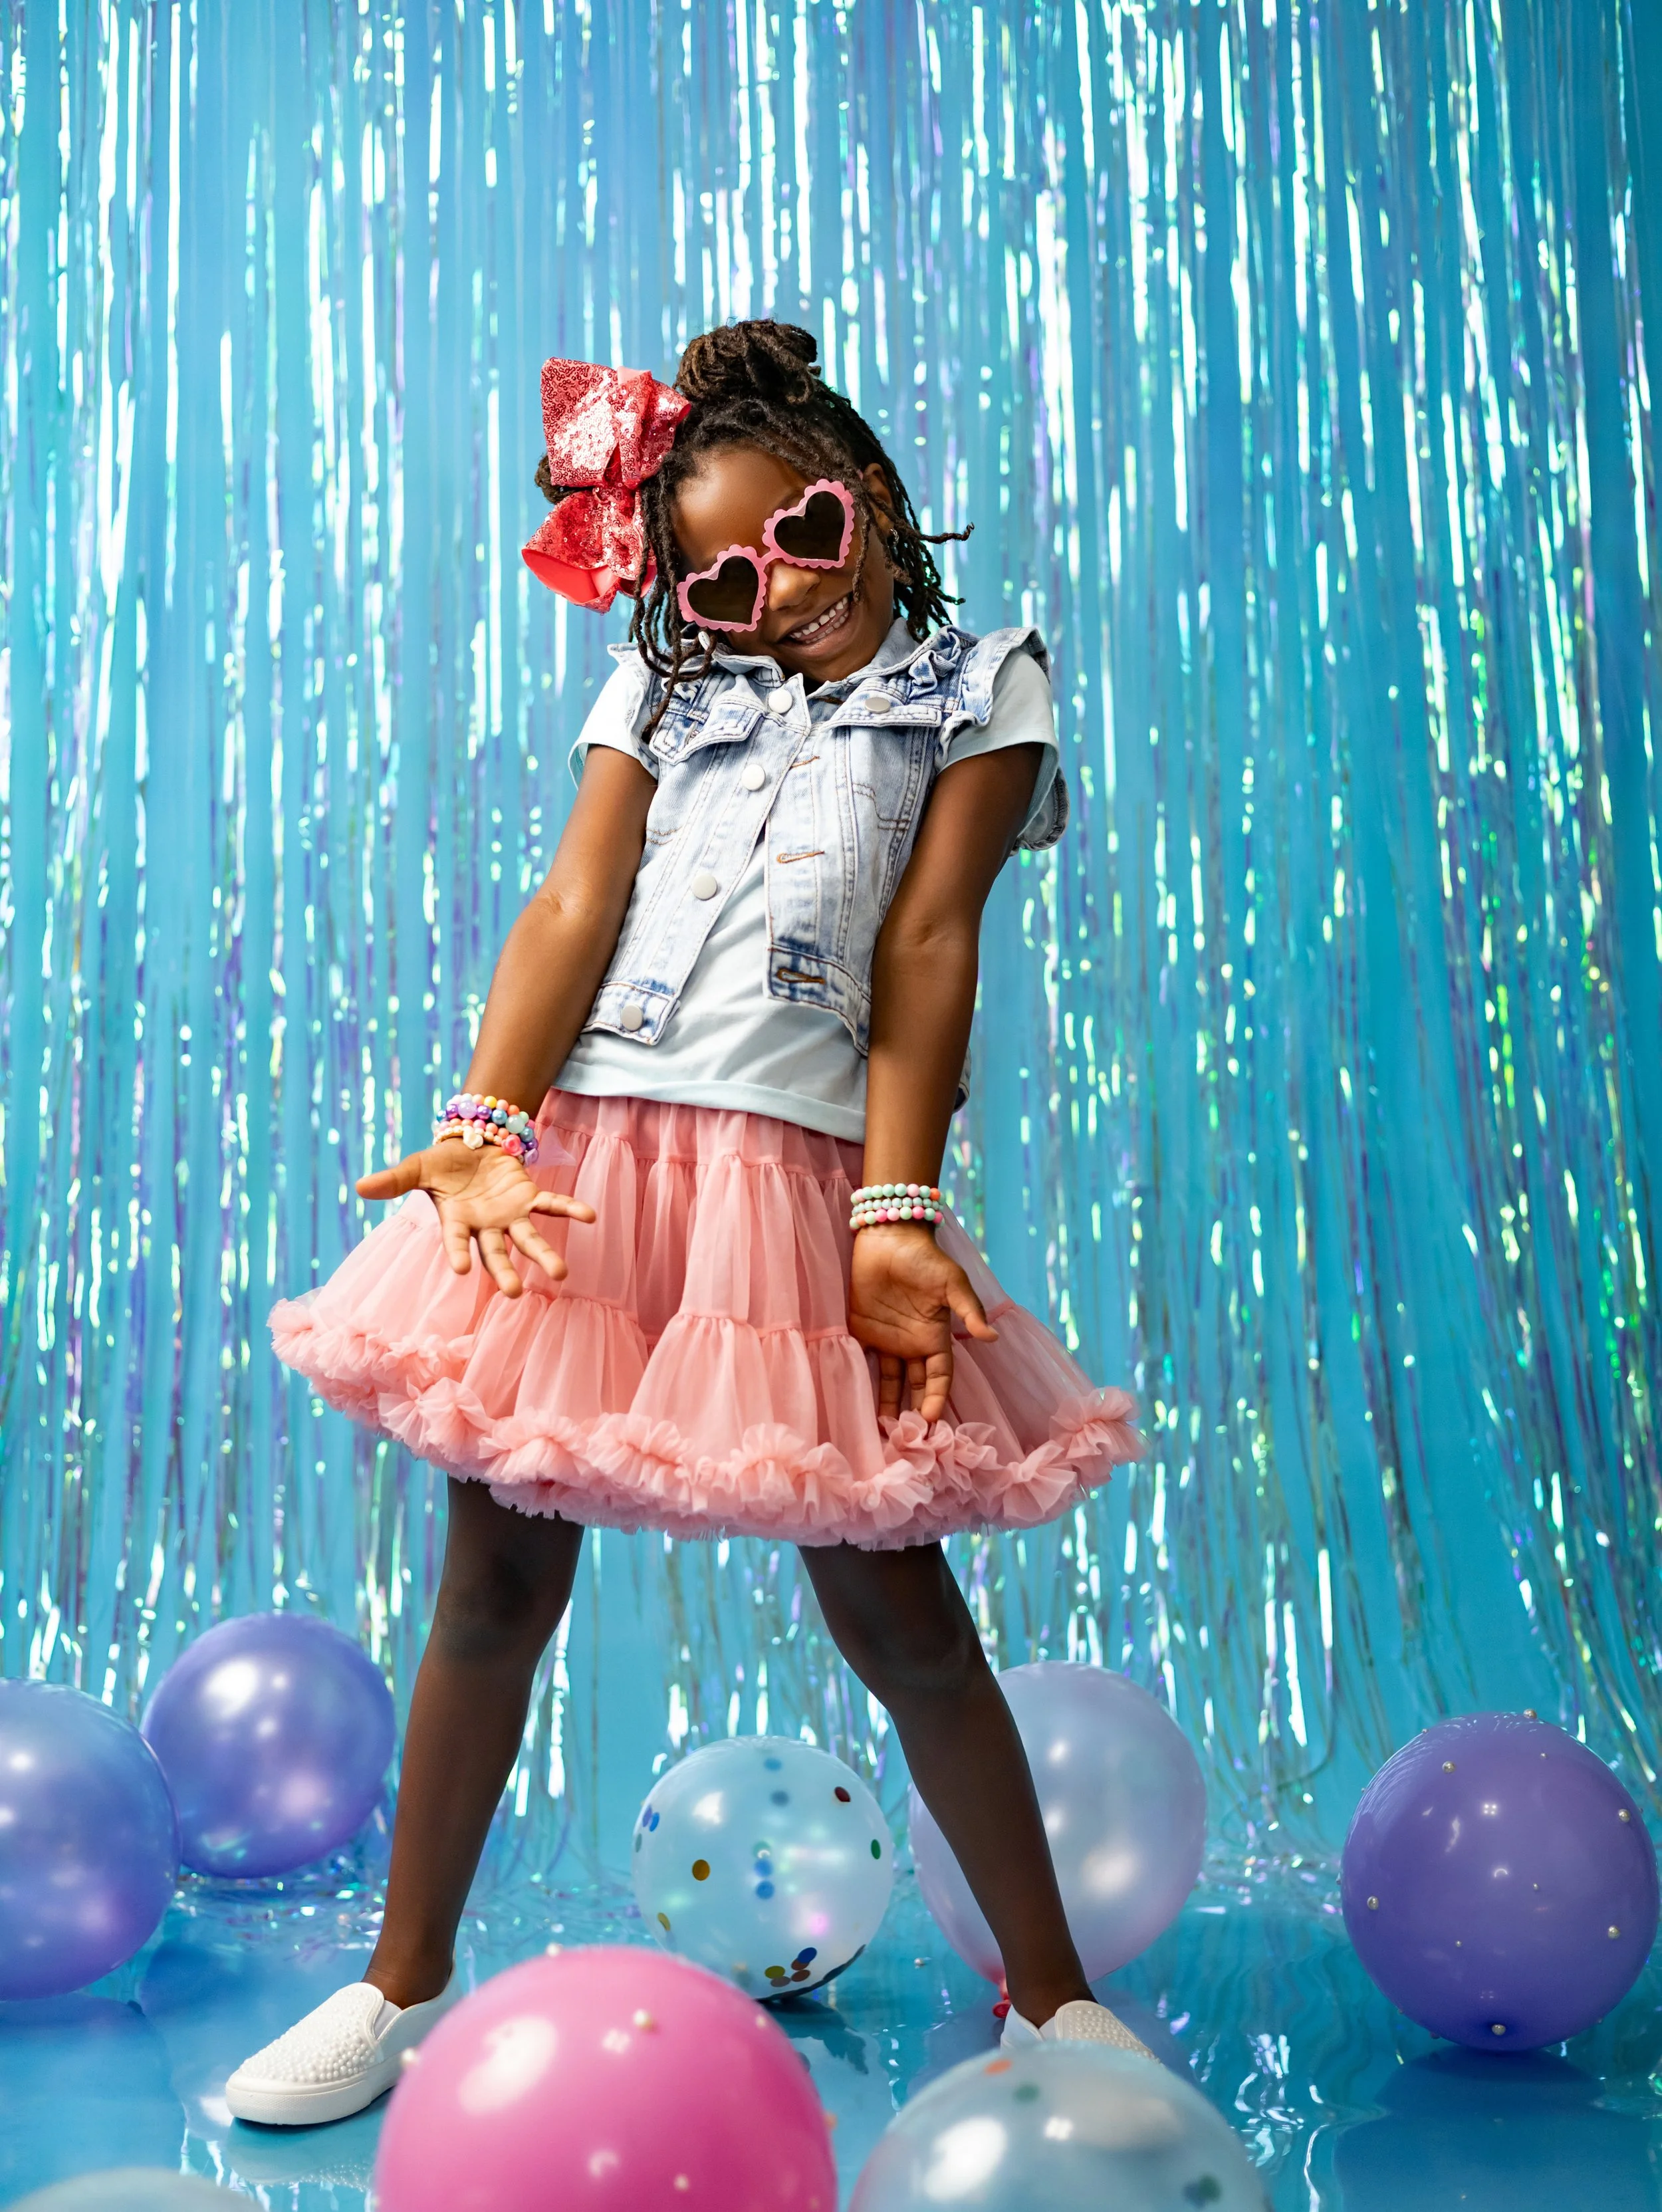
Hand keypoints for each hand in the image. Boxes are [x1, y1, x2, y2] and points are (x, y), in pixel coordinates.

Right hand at [356, 1140, 595, 1298]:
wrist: (473, 1142)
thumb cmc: (443, 1164)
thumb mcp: (417, 1167)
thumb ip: (393, 1180)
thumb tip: (359, 1186)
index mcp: (456, 1222)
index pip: (456, 1242)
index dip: (459, 1254)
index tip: (464, 1271)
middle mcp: (485, 1226)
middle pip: (496, 1253)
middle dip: (504, 1271)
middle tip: (513, 1293)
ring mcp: (510, 1215)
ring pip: (528, 1239)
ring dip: (544, 1255)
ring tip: (561, 1274)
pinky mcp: (529, 1197)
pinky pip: (552, 1205)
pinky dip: (570, 1209)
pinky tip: (590, 1216)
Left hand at [847, 1224, 997, 1421]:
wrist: (888, 1236)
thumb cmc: (925, 1258)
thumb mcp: (952, 1283)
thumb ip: (969, 1311)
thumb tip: (992, 1337)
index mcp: (936, 1337)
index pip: (939, 1378)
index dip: (936, 1400)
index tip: (931, 1423)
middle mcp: (913, 1344)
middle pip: (916, 1387)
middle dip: (913, 1412)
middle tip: (907, 1440)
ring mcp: (888, 1339)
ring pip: (890, 1382)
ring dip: (888, 1405)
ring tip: (882, 1433)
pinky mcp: (864, 1331)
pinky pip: (864, 1362)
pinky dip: (862, 1382)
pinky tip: (856, 1404)